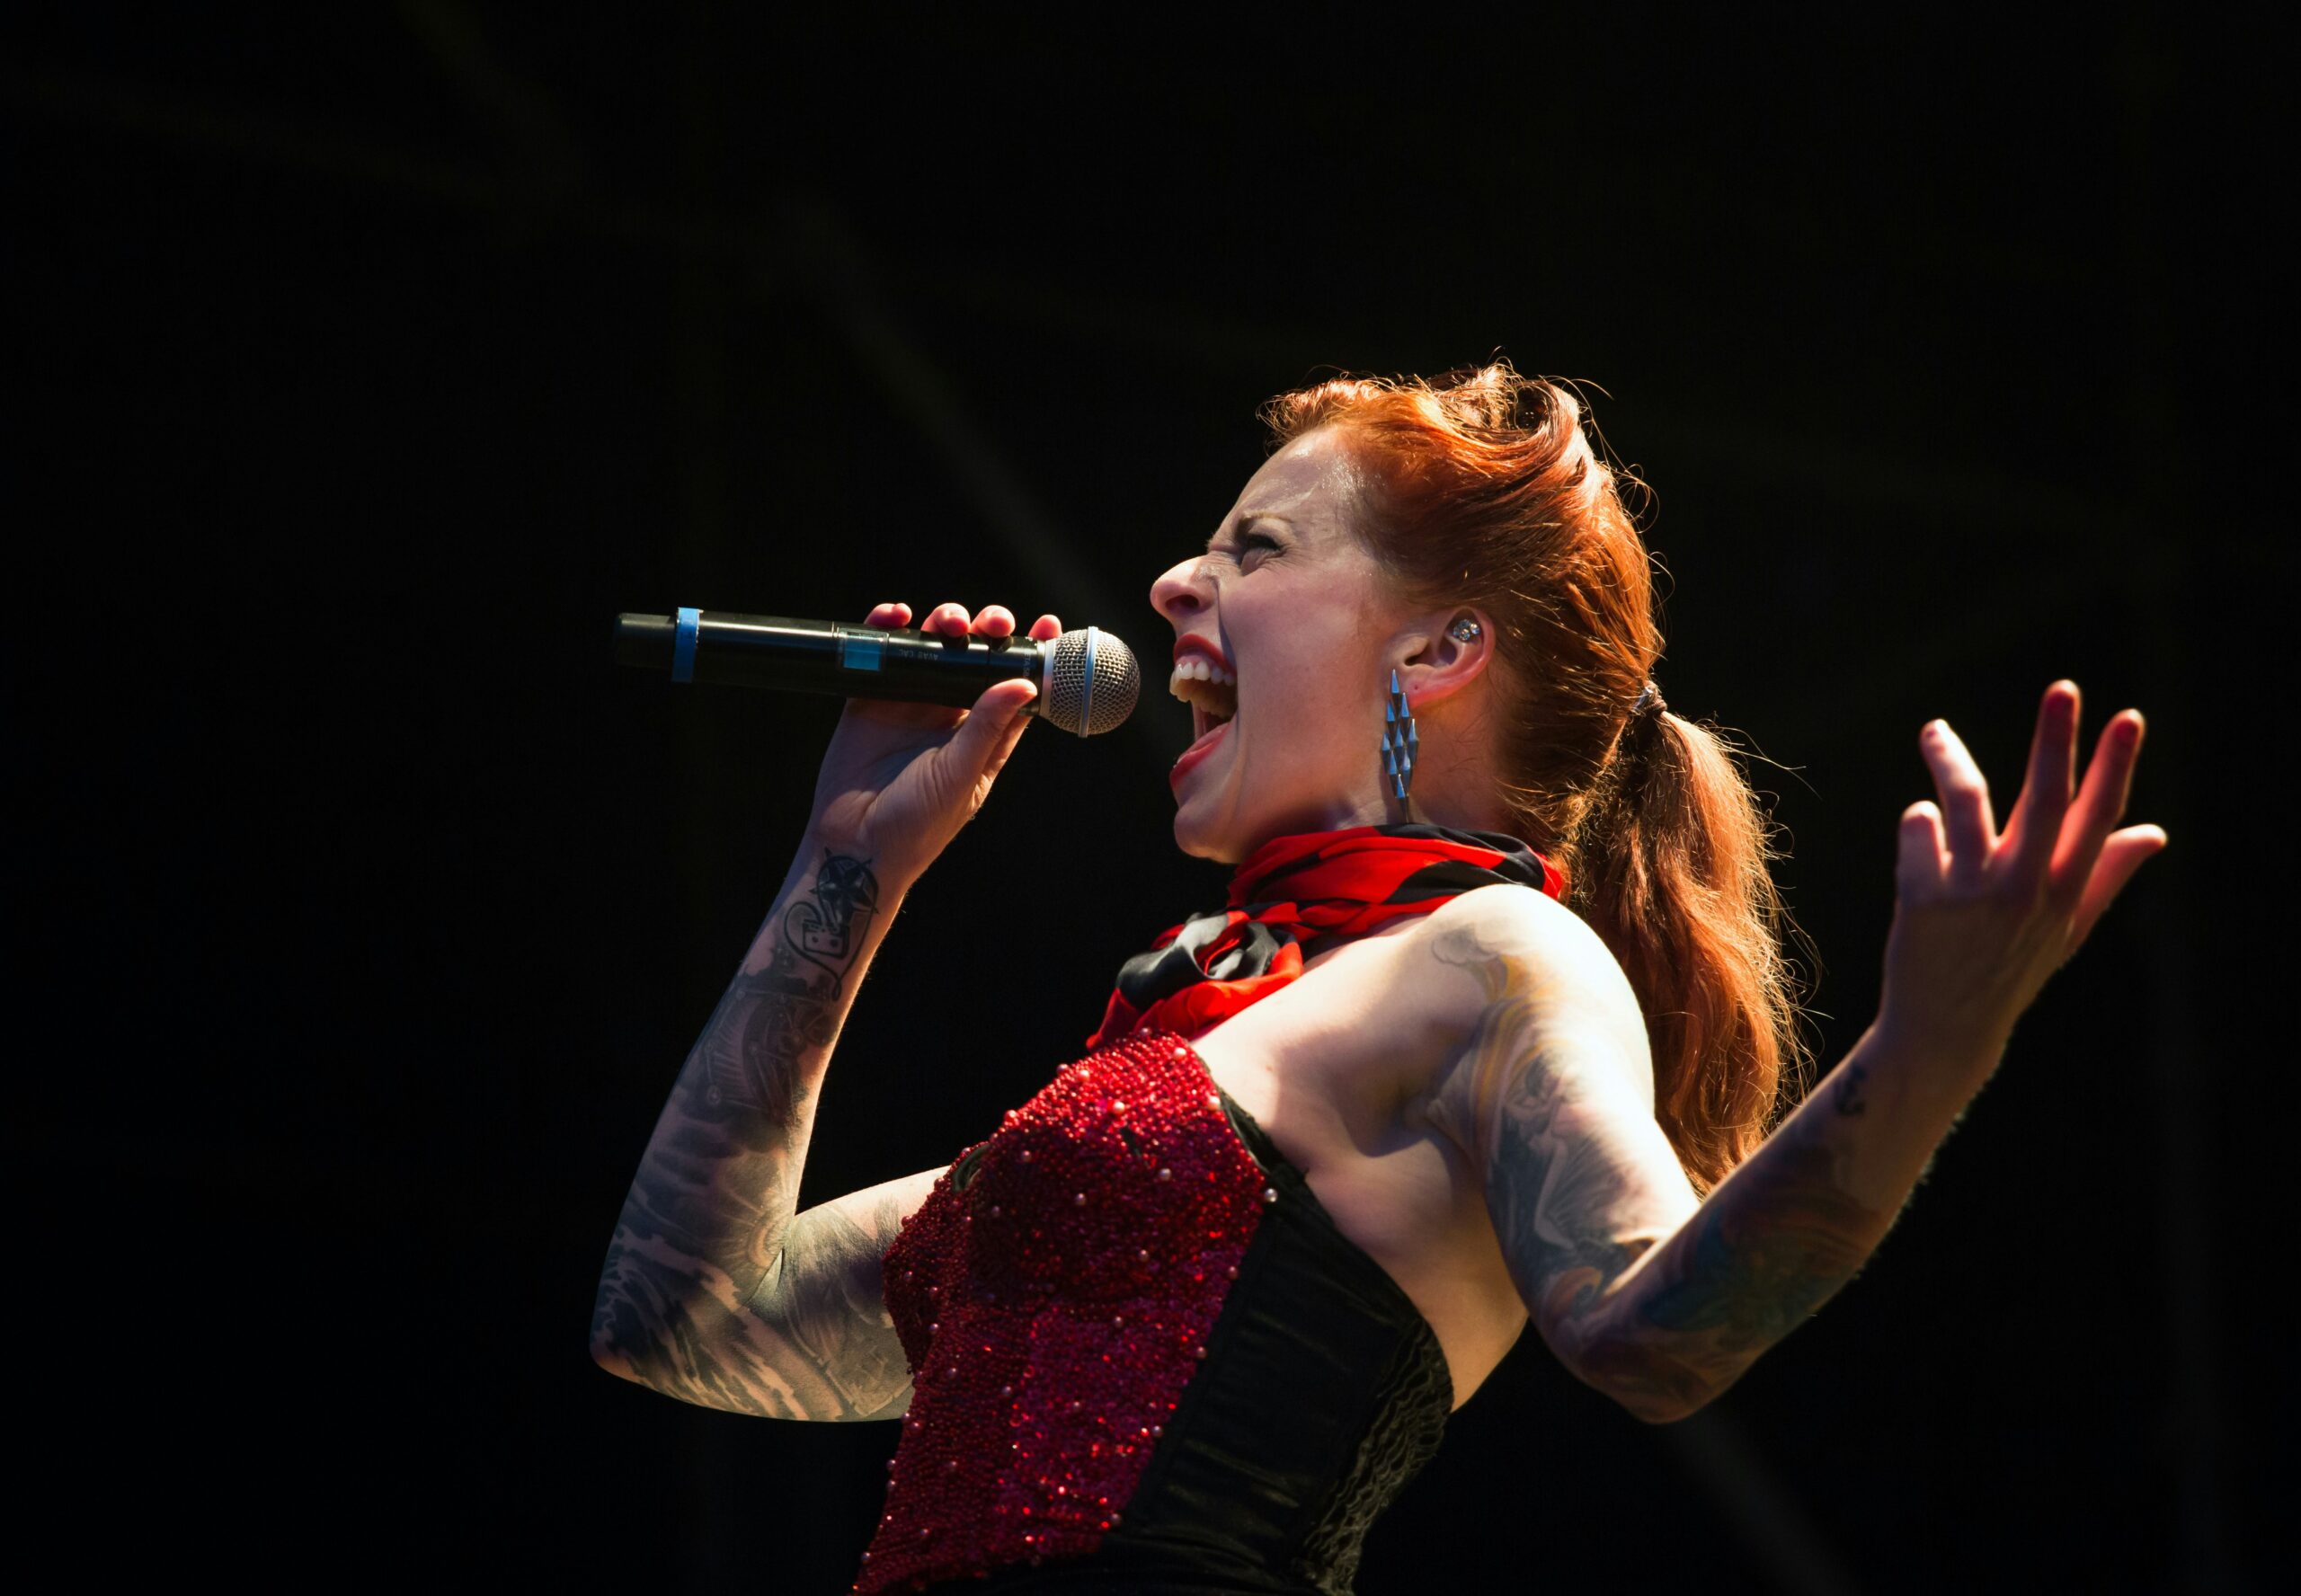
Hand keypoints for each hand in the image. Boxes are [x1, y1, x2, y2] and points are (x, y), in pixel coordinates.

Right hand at [806, 600, 1061, 887]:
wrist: (853, 846)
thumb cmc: (917, 826)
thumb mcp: (960, 776)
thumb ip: (988, 728)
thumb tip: (1023, 683)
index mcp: (983, 738)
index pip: (1015, 689)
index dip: (1032, 656)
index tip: (1049, 625)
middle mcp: (951, 717)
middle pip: (976, 659)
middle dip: (988, 632)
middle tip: (994, 623)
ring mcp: (910, 705)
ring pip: (934, 649)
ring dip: (944, 625)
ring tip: (948, 622)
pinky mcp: (870, 701)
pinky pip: (883, 656)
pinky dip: (889, 629)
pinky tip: (897, 615)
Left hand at [1877, 680, 2167, 1062]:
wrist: (1945, 1028)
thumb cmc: (2008, 970)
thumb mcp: (2065, 930)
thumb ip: (2105, 876)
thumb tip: (2156, 832)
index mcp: (2067, 894)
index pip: (2100, 818)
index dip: (2115, 766)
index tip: (2129, 717)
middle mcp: (2027, 891)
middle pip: (2046, 799)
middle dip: (2056, 740)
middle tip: (2064, 689)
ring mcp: (1975, 894)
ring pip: (1965, 798)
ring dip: (1948, 755)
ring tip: (1934, 732)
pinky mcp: (1924, 898)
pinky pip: (1919, 825)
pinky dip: (1918, 820)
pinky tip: (1920, 832)